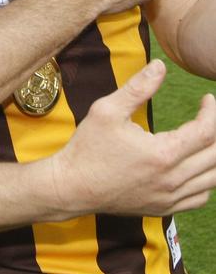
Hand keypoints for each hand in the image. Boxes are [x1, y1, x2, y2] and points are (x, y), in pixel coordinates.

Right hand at [49, 60, 215, 217]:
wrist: (72, 187)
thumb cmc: (87, 147)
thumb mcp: (107, 110)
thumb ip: (138, 87)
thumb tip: (161, 65)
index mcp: (163, 154)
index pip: (207, 131)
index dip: (212, 112)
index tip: (207, 99)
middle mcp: (172, 179)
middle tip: (208, 115)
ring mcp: (169, 198)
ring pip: (213, 179)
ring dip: (214, 156)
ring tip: (205, 137)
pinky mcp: (164, 208)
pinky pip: (200, 198)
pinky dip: (206, 181)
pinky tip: (195, 165)